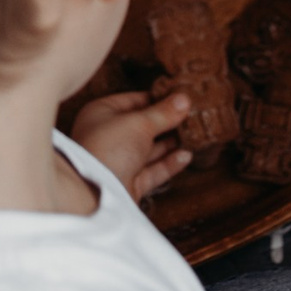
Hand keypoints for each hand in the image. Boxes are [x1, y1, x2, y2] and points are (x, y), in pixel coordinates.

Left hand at [70, 88, 195, 200]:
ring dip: (171, 142)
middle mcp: (108, 137)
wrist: (95, 194)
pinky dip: (169, 163)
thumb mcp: (139, 123)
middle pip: (143, 126)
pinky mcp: (129, 183)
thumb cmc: (109, 148)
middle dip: (167, 122)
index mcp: (102, 114)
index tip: (181, 96)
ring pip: (149, 149)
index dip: (157, 98)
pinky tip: (186, 155)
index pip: (134, 100)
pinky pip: (152, 170)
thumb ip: (163, 113)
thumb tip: (184, 99)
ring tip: (194, 134)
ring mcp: (119, 161)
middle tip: (193, 115)